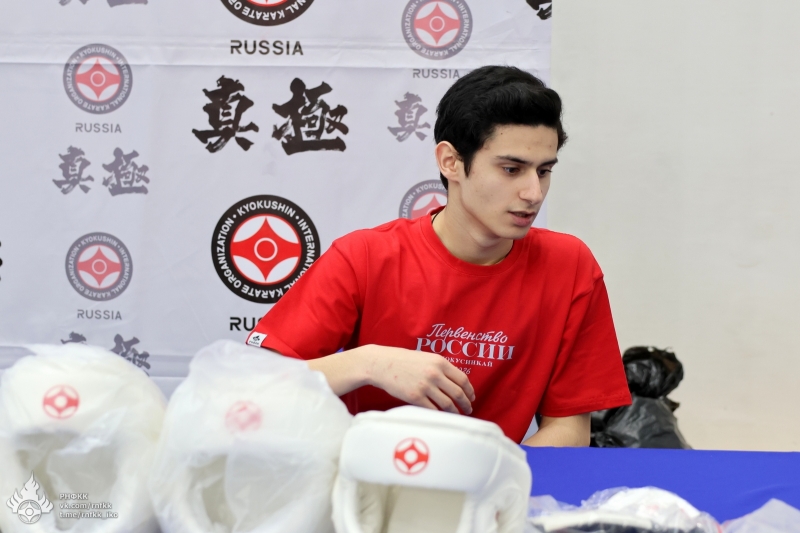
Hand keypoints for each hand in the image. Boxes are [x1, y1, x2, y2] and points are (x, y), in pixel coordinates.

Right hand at [357, 344, 474, 414]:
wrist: (381, 363)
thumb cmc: (403, 360)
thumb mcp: (426, 358)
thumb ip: (440, 368)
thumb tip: (455, 383)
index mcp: (440, 362)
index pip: (462, 379)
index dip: (470, 391)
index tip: (471, 397)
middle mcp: (435, 374)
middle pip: (457, 393)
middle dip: (466, 403)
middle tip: (469, 409)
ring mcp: (425, 386)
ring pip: (447, 404)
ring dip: (455, 411)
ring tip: (457, 414)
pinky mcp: (415, 397)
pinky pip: (432, 409)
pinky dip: (439, 414)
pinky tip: (441, 415)